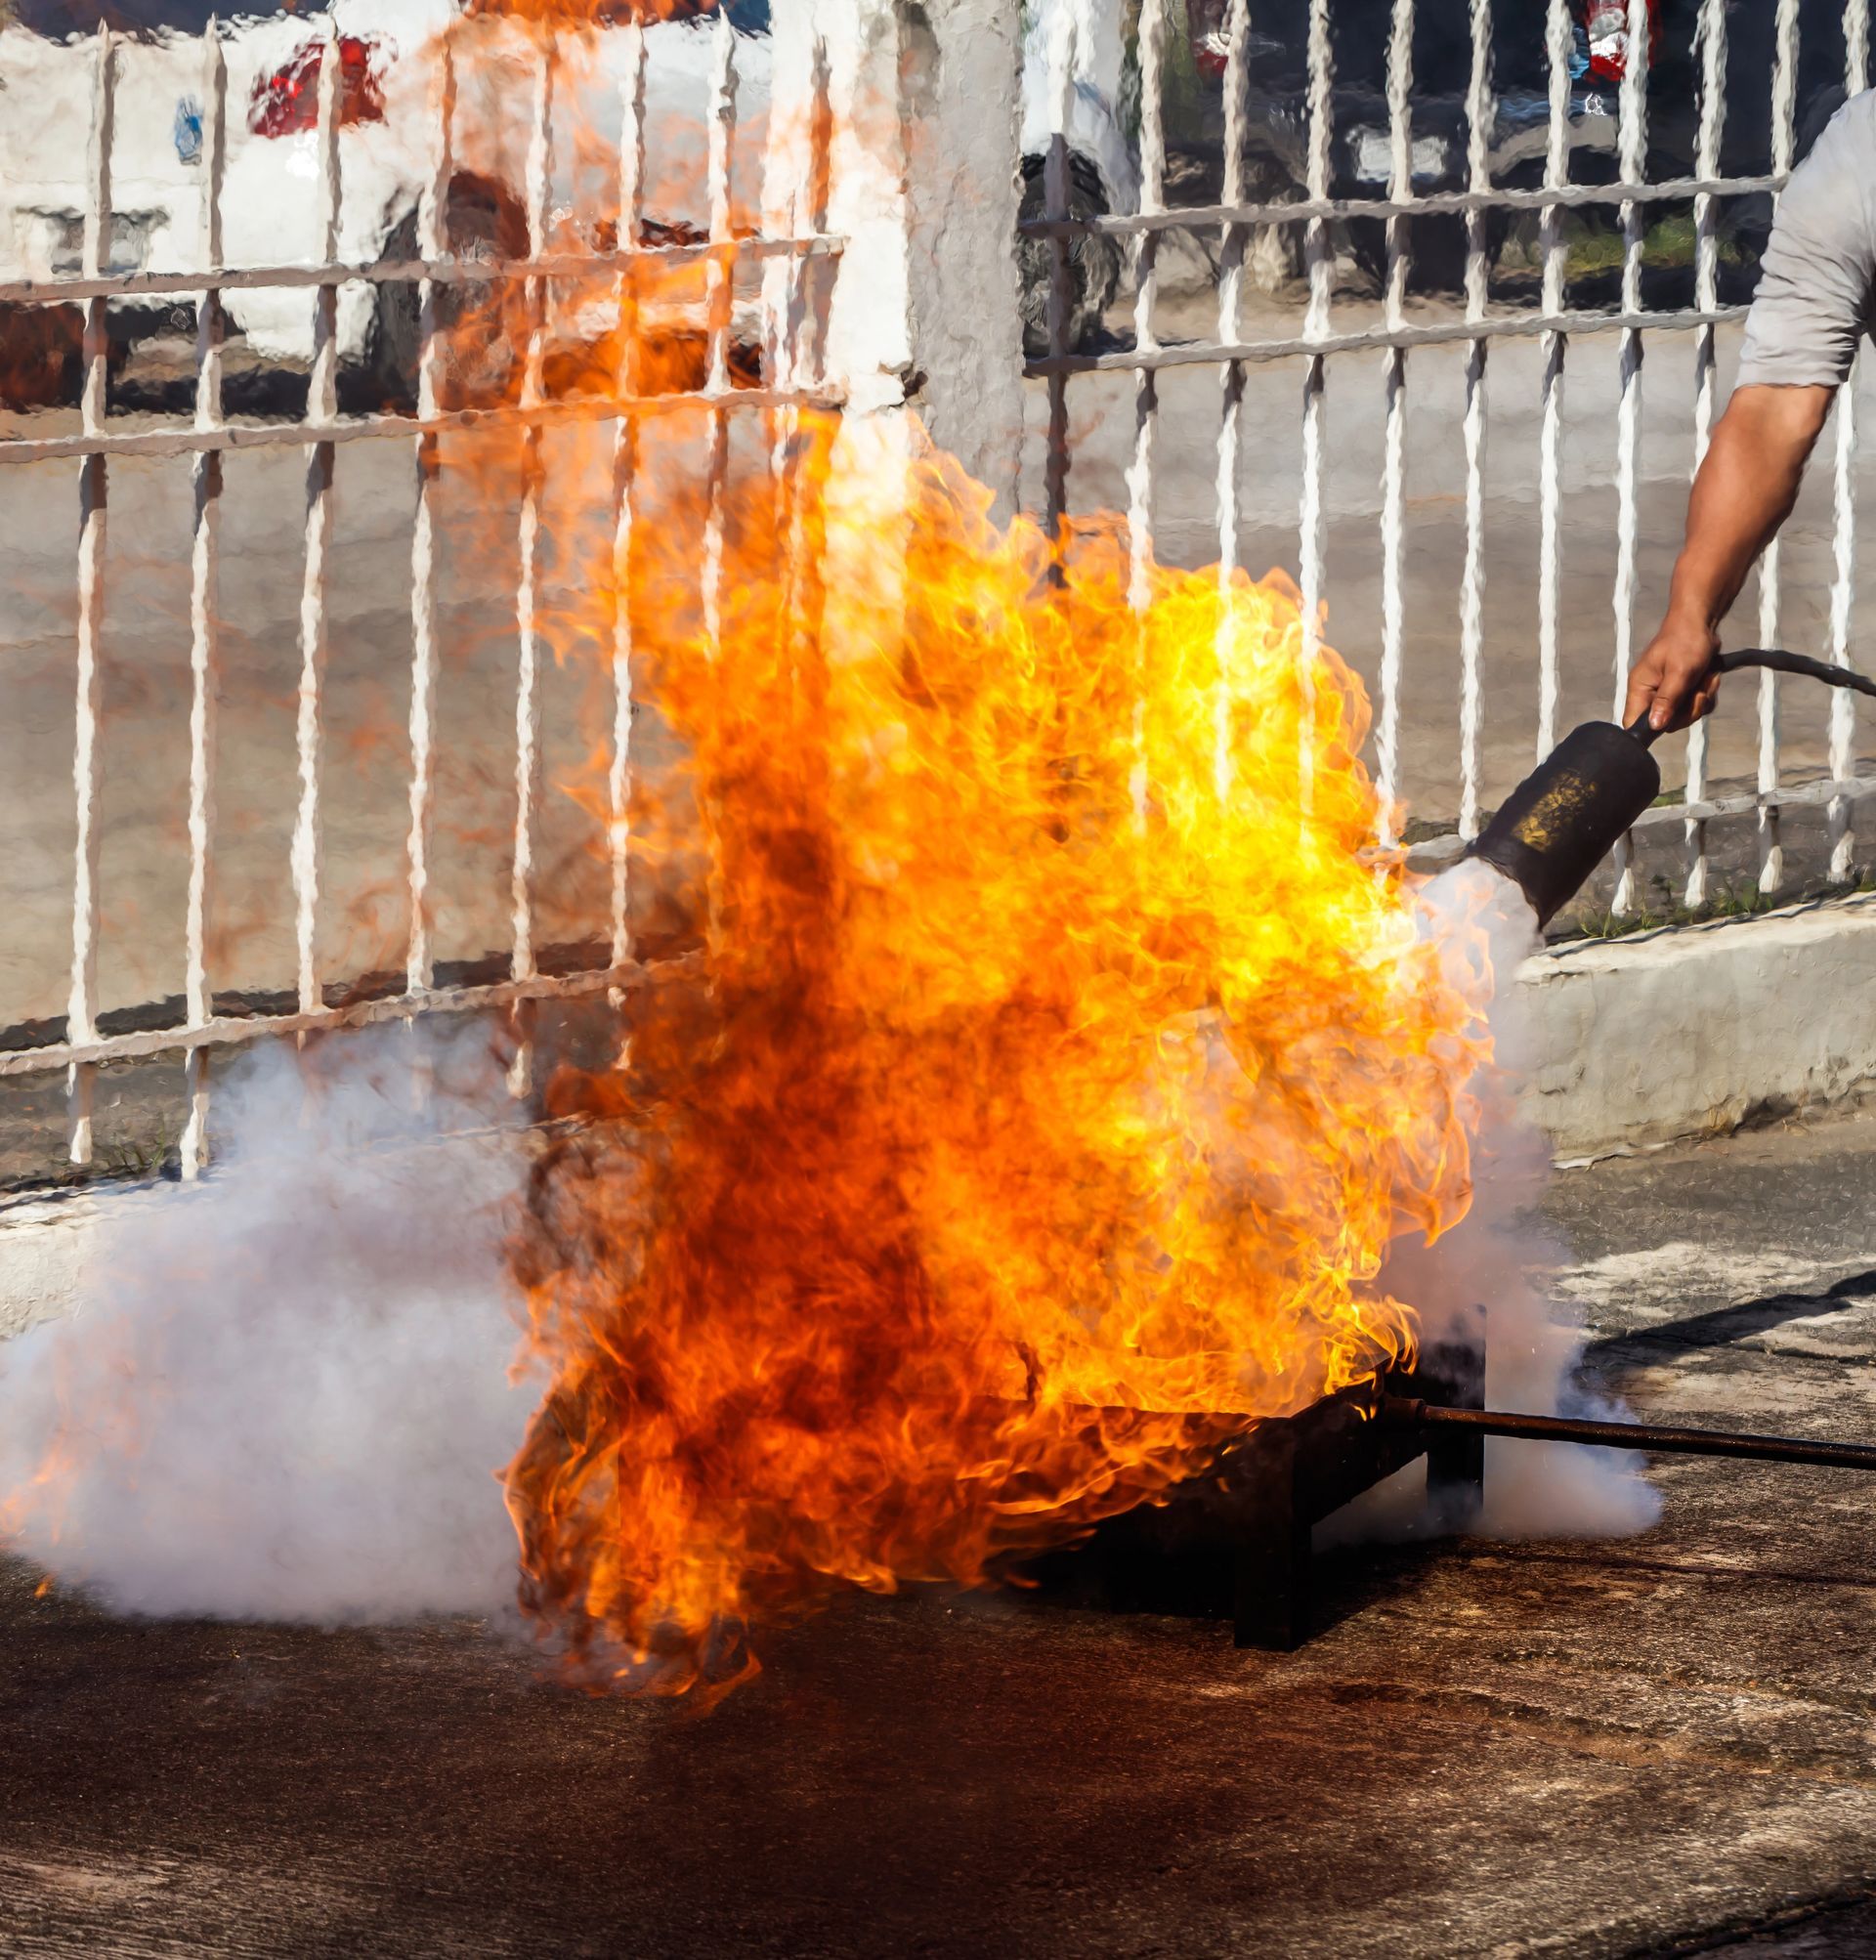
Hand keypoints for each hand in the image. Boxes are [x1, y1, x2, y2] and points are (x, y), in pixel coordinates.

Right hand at [1624, 616, 1721, 733]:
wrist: (1701, 622)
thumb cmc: (1686, 640)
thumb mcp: (1679, 672)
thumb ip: (1667, 700)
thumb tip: (1654, 726)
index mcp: (1640, 688)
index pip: (1633, 722)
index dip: (1649, 728)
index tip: (1672, 717)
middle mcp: (1650, 693)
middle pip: (1666, 723)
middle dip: (1688, 709)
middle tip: (1697, 691)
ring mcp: (1667, 693)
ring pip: (1685, 715)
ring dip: (1701, 699)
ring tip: (1704, 678)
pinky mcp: (1682, 691)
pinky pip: (1696, 706)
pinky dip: (1706, 693)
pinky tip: (1707, 678)